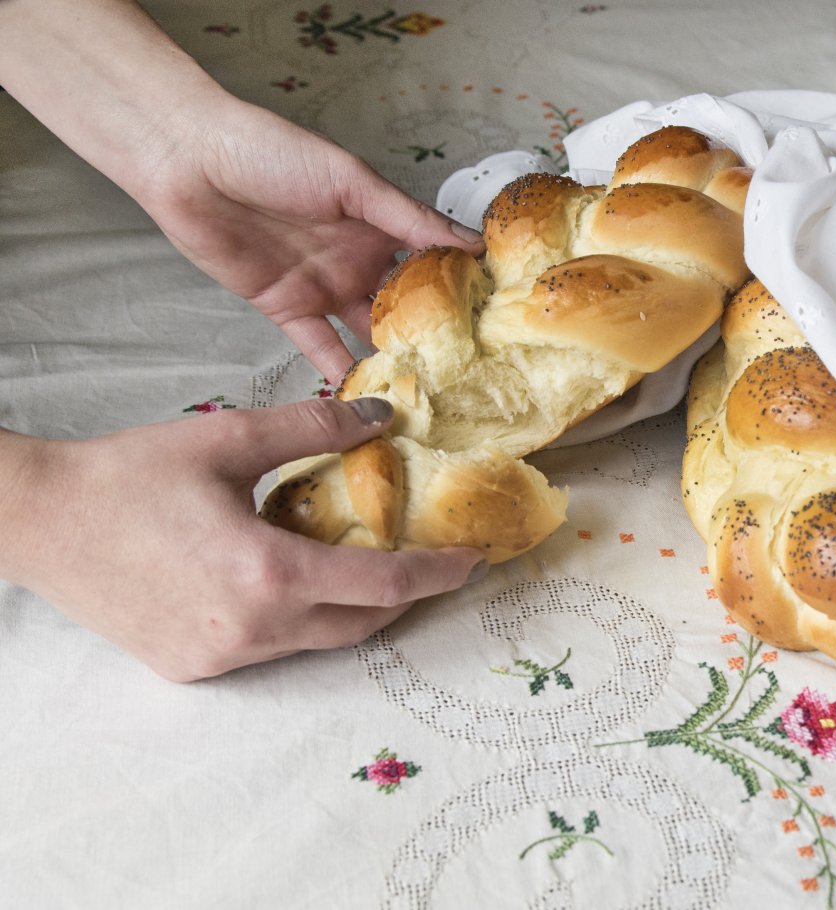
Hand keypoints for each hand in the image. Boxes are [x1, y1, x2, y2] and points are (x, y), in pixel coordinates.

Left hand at [0, 0, 483, 385]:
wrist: (189, 161)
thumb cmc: (272, 153)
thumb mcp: (352, 181)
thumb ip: (409, 218)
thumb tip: (474, 241)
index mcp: (380, 227)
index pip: (431, 265)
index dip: (461, 293)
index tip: (498, 326)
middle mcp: (359, 261)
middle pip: (403, 309)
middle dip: (432, 339)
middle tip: (471, 377)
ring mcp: (325, 288)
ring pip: (367, 335)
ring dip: (392, 363)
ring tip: (427, 397)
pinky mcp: (287, 309)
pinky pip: (320, 348)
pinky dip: (340, 374)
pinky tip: (366, 400)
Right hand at [0, 399, 486, 681]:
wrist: (38, 521)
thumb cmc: (128, 475)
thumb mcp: (228, 438)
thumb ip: (316, 429)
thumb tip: (384, 415)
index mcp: (267, 575)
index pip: (385, 585)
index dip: (438, 572)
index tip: (473, 557)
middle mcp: (250, 631)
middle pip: (361, 624)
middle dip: (404, 595)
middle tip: (425, 556)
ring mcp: (220, 658)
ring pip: (317, 640)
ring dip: (349, 606)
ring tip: (355, 556)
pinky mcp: (193, 668)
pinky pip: (271, 648)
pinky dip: (297, 616)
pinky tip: (286, 574)